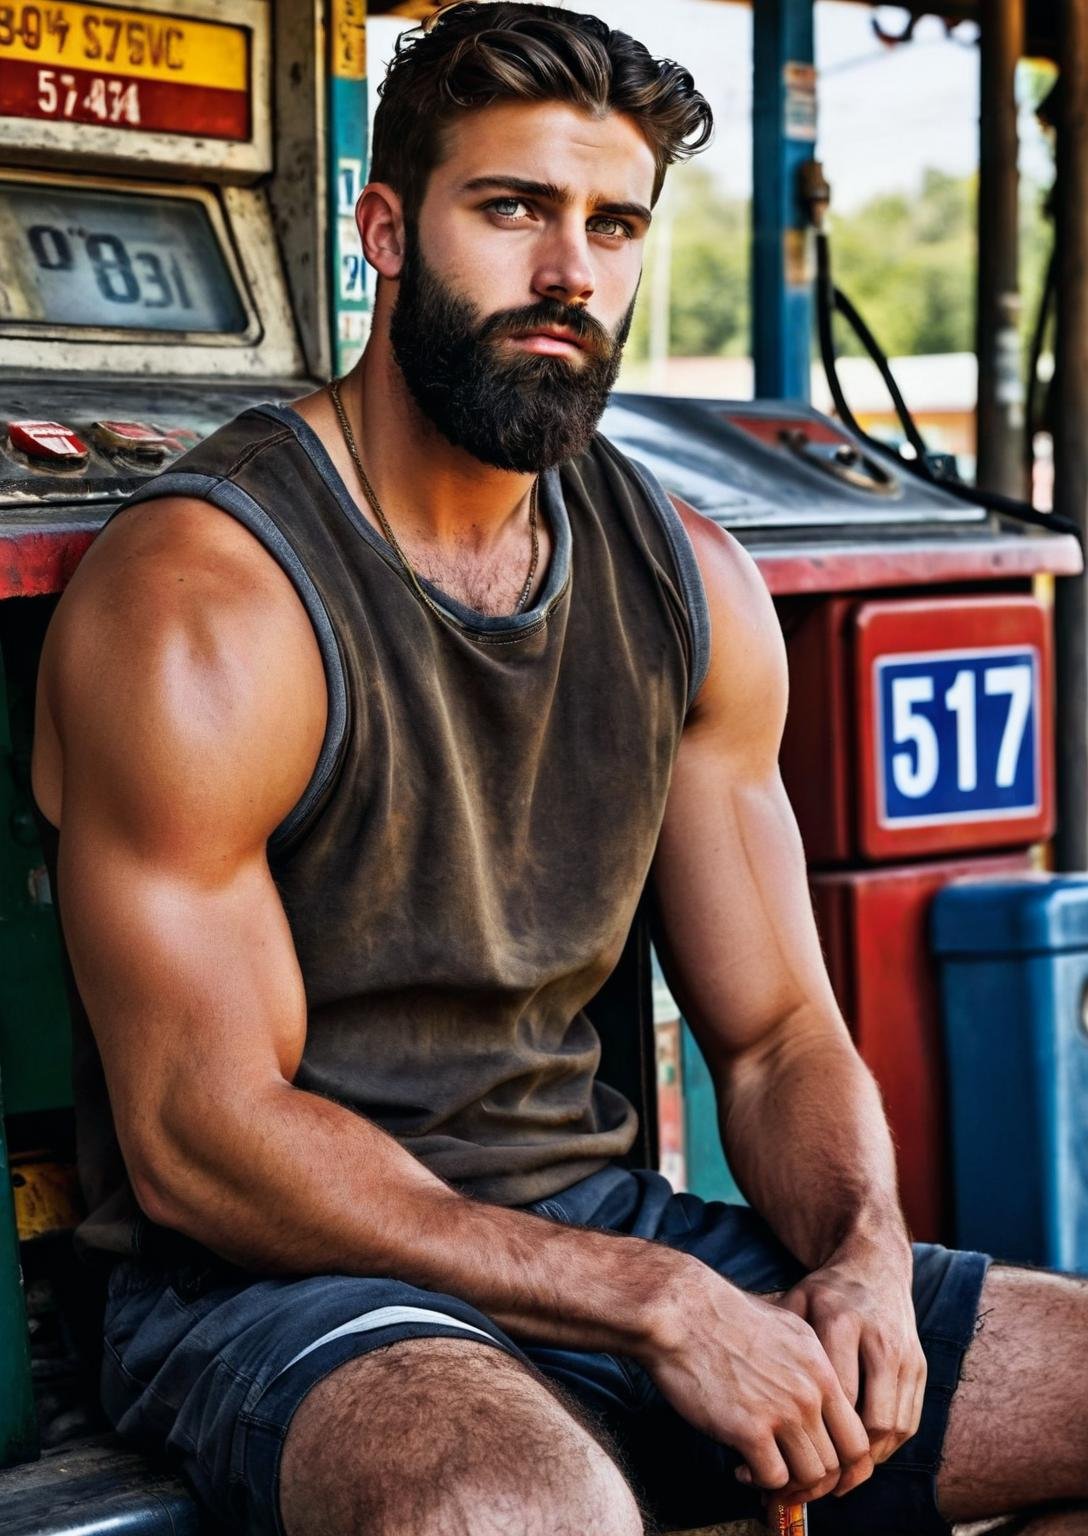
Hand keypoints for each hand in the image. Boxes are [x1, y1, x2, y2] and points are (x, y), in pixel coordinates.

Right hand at [639, 1258, 872, 1503]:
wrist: (681, 1311)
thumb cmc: (722, 1315)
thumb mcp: (783, 1327)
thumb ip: (806, 1365)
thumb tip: (811, 1395)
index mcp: (821, 1368)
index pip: (857, 1436)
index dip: (844, 1464)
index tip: (823, 1470)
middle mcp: (810, 1392)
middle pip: (838, 1463)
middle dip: (816, 1481)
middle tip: (791, 1480)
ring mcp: (783, 1412)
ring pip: (811, 1475)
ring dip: (789, 1484)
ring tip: (763, 1472)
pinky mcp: (750, 1430)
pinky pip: (773, 1478)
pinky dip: (760, 1483)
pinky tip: (742, 1467)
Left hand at [776, 1235, 926, 1496]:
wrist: (875, 1267)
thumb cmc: (825, 1292)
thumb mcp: (793, 1304)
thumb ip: (772, 1340)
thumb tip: (735, 1386)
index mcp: (840, 1320)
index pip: (835, 1393)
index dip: (816, 1433)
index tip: (788, 1456)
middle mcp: (878, 1339)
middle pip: (871, 1419)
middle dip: (844, 1460)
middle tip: (815, 1483)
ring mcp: (905, 1355)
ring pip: (894, 1427)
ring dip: (866, 1460)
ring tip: (835, 1480)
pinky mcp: (919, 1366)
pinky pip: (909, 1421)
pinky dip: (886, 1447)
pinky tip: (859, 1456)